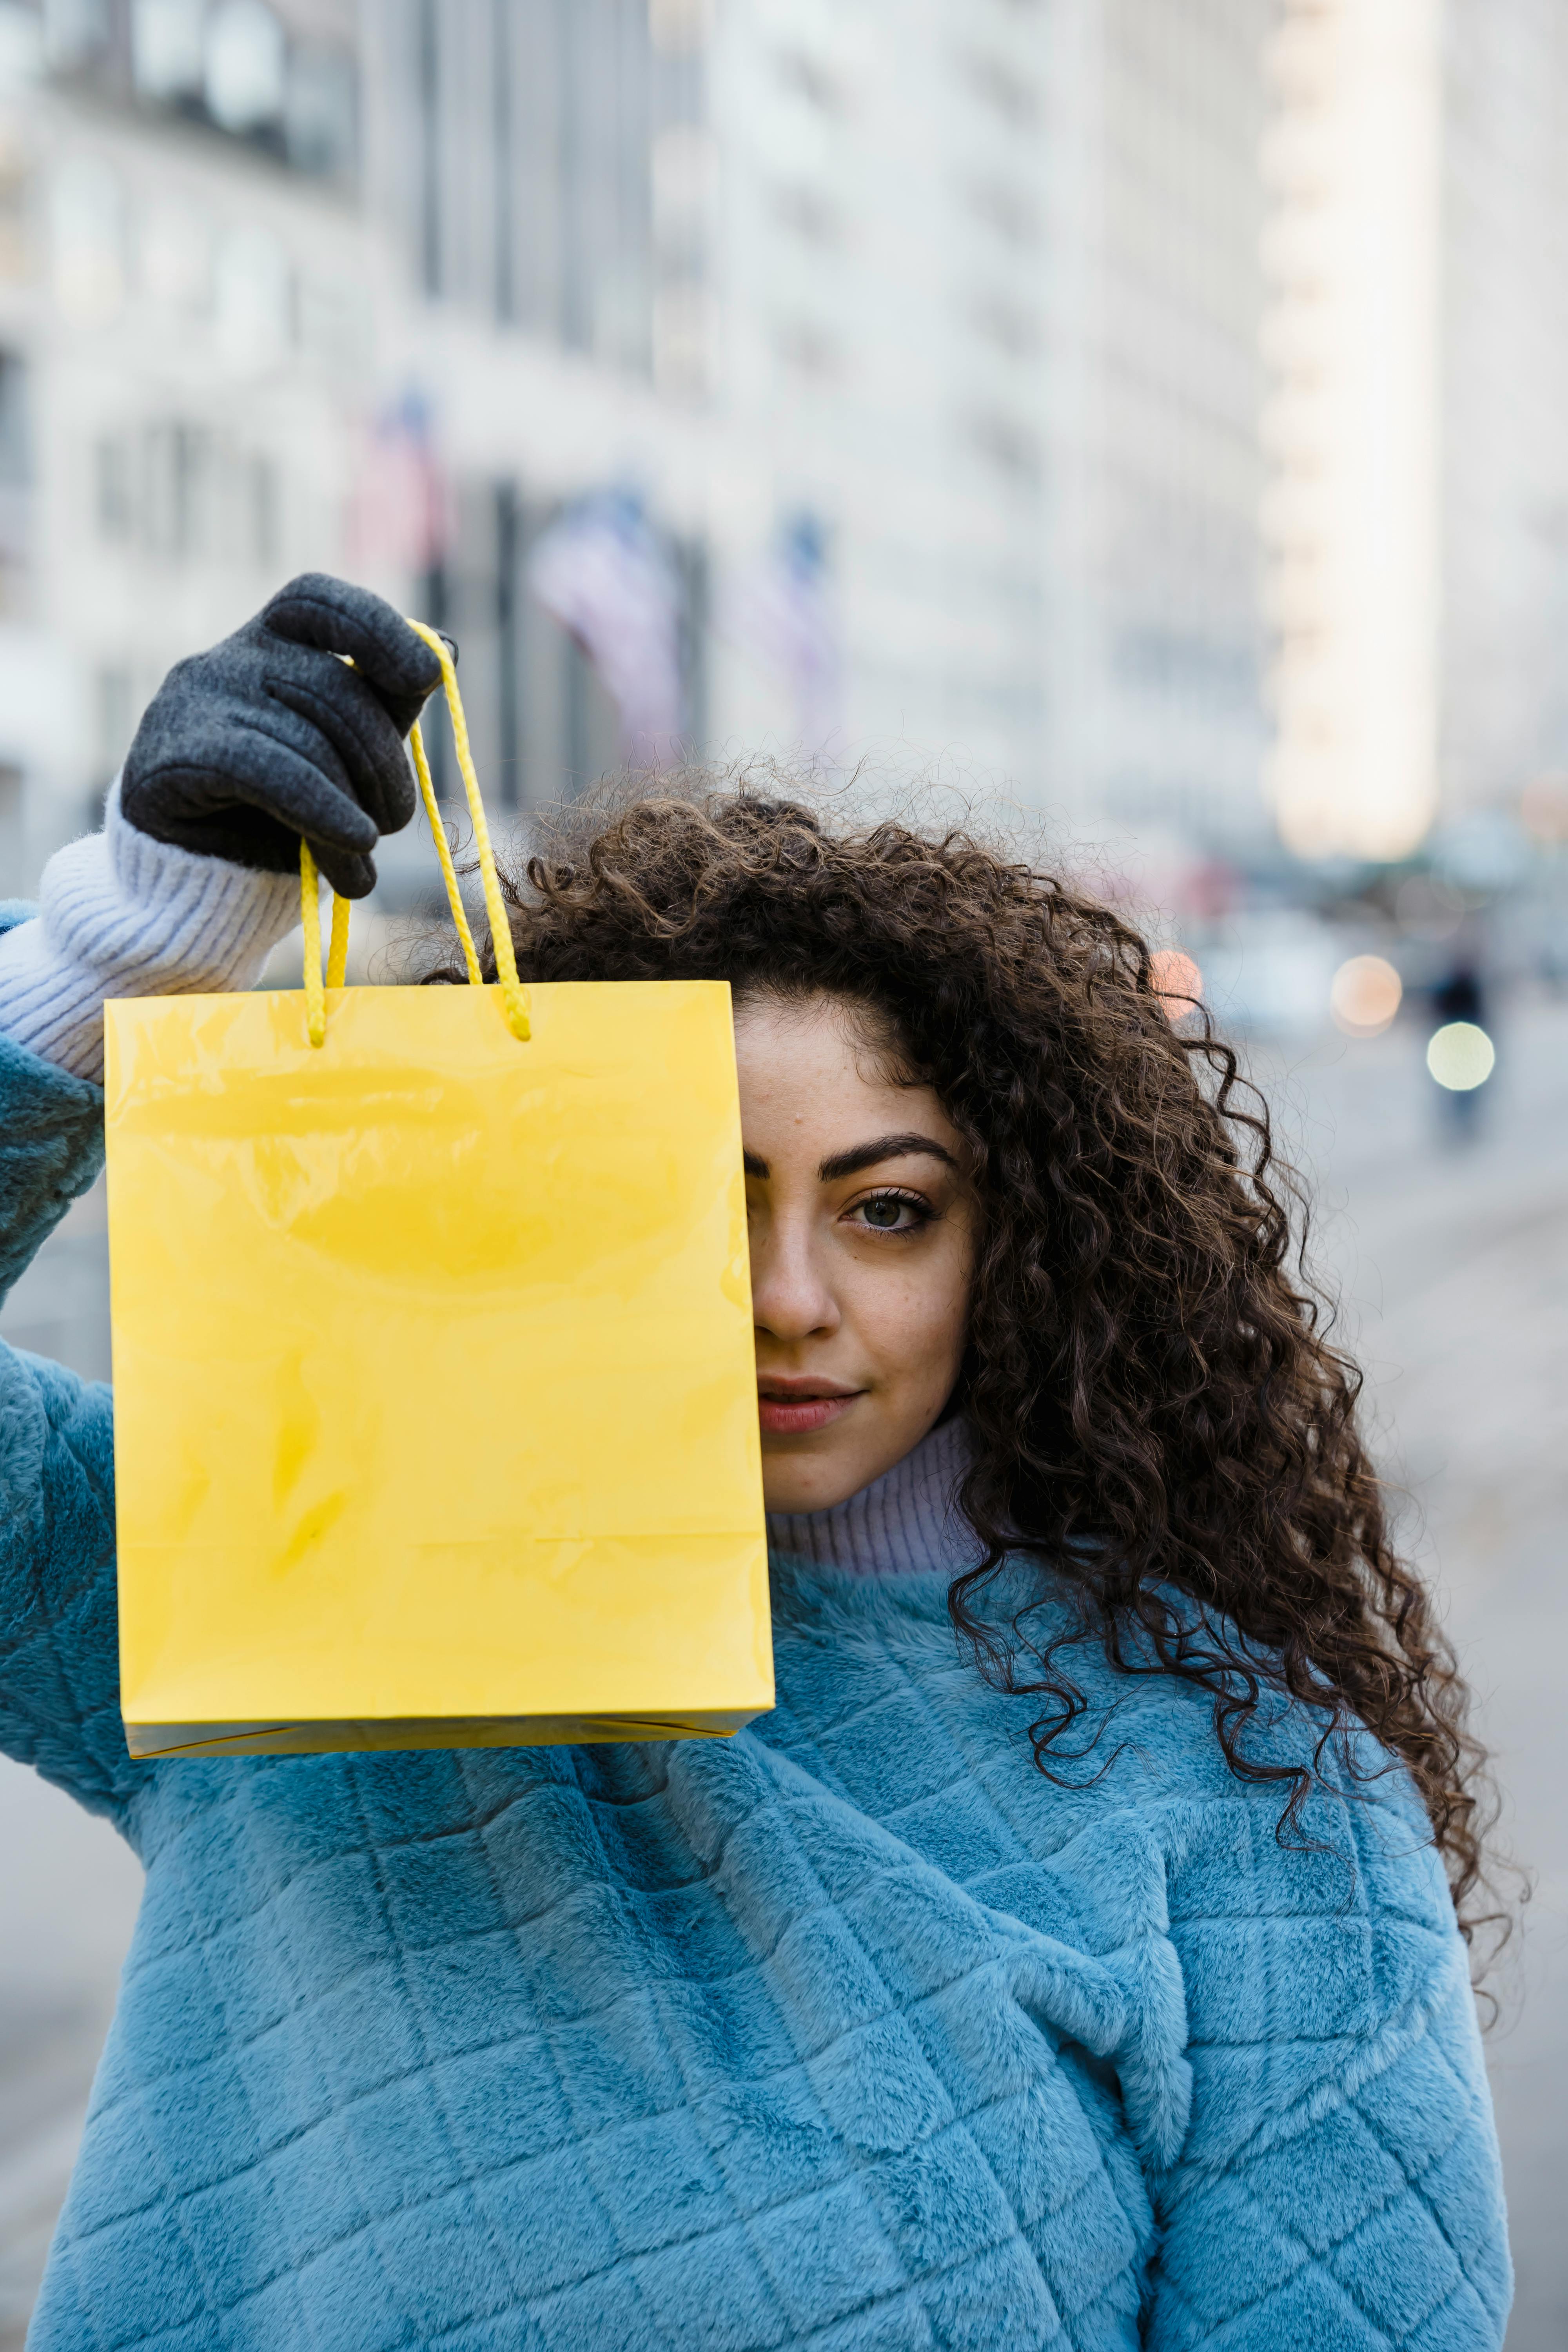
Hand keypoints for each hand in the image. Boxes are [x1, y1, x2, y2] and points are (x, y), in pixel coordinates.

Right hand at [120, 574, 446, 898]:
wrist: (199, 875)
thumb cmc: (284, 809)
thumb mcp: (346, 750)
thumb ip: (385, 701)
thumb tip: (443, 652)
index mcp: (270, 642)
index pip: (318, 599)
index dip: (378, 627)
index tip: (424, 678)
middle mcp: (229, 658)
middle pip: (333, 686)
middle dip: (382, 761)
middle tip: (396, 820)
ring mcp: (196, 702)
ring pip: (308, 739)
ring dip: (356, 808)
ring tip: (362, 859)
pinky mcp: (175, 757)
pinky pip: (270, 773)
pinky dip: (323, 809)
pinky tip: (354, 844)